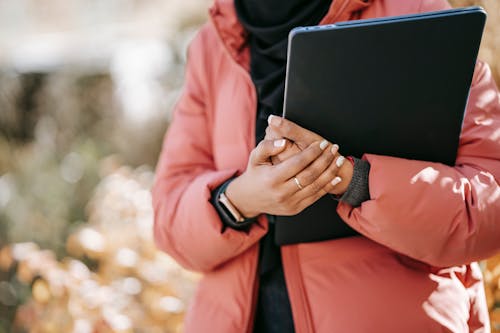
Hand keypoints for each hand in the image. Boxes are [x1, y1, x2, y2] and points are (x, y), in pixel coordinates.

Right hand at [225, 137, 343, 216]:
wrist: (249, 200)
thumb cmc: (254, 174)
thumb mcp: (255, 157)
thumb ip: (268, 146)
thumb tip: (284, 142)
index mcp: (272, 179)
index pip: (297, 163)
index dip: (312, 152)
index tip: (321, 143)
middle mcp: (281, 193)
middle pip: (309, 175)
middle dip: (324, 160)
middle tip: (333, 148)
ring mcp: (290, 203)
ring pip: (315, 186)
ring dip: (330, 172)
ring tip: (338, 160)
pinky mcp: (296, 209)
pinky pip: (315, 196)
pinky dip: (327, 186)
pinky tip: (335, 176)